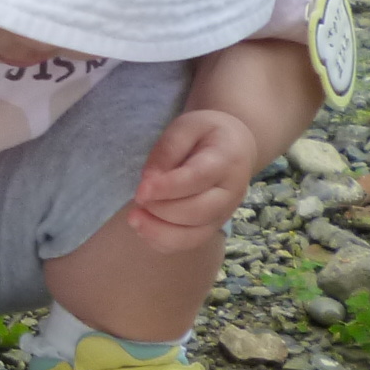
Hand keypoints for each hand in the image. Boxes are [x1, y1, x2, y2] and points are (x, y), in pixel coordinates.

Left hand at [126, 108, 257, 253]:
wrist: (235, 147)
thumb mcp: (186, 126)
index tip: (140, 191)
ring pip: (193, 235)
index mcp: (227, 160)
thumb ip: (167, 149)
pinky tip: (144, 228)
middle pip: (197, 212)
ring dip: (159, 231)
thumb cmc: (207, 134)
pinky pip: (188, 244)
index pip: (198, 178)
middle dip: (161, 210)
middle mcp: (230, 192)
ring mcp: (223, 214)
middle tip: (138, 199)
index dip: (167, 188)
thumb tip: (148, 181)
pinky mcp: (212, 227)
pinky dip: (163, 241)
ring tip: (134, 218)